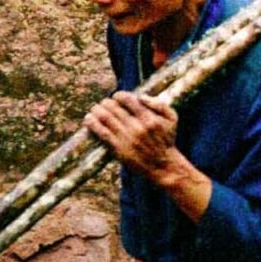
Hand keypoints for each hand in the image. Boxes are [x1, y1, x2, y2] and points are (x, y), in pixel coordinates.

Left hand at [86, 92, 212, 219]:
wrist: (163, 165)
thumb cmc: (166, 140)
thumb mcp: (172, 119)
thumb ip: (159, 104)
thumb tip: (140, 96)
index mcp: (149, 118)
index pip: (128, 100)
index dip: (119, 96)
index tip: (116, 97)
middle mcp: (137, 127)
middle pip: (114, 107)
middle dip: (106, 103)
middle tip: (104, 104)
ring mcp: (126, 138)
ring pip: (105, 117)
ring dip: (96, 110)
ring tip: (94, 110)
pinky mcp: (118, 148)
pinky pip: (101, 132)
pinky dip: (92, 123)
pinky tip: (88, 119)